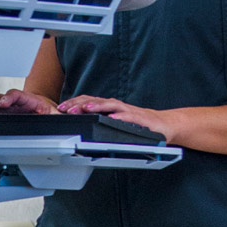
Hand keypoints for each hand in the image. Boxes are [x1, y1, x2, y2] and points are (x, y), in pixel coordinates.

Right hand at [0, 89, 59, 114]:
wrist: (46, 111)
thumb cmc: (50, 114)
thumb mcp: (56, 115)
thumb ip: (58, 116)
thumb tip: (65, 117)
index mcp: (29, 100)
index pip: (17, 95)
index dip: (9, 99)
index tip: (3, 105)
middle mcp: (15, 100)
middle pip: (0, 97)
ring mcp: (6, 104)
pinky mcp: (0, 109)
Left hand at [57, 95, 173, 140]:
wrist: (165, 124)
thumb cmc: (140, 124)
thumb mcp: (117, 122)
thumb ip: (103, 120)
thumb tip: (82, 123)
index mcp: (110, 108)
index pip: (89, 101)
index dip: (74, 103)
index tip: (61, 108)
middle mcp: (118, 107)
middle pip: (96, 101)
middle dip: (80, 104)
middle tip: (66, 108)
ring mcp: (129, 112)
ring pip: (110, 106)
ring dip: (97, 107)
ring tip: (86, 109)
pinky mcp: (141, 120)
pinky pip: (129, 118)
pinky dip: (120, 117)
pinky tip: (112, 118)